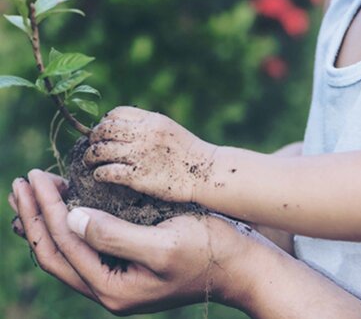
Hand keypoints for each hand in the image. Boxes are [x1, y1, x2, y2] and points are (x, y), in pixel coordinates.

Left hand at [9, 169, 260, 315]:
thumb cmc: (207, 251)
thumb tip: (72, 218)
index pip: (64, 244)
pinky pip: (81, 246)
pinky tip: (63, 207)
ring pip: (64, 250)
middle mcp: (107, 288)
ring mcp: (114, 277)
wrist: (237, 265)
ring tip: (31, 193)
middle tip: (20, 183)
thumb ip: (115, 235)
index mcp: (112, 287)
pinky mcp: (123, 263)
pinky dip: (66, 224)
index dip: (45, 208)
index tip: (35, 175)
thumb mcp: (163, 244)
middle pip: (54, 252)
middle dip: (33, 216)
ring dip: (45, 220)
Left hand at [84, 106, 218, 202]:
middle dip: (94, 138)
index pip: (116, 113)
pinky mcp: (139, 176)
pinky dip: (99, 173)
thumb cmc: (188, 152)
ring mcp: (140, 155)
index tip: (104, 132)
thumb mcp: (168, 128)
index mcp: (151, 120)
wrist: (206, 173)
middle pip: (104, 130)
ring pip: (101, 150)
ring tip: (90, 161)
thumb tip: (121, 127)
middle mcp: (144, 134)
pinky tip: (100, 176)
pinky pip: (108, 172)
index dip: (105, 122)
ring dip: (90, 156)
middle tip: (93, 146)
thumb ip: (146, 125)